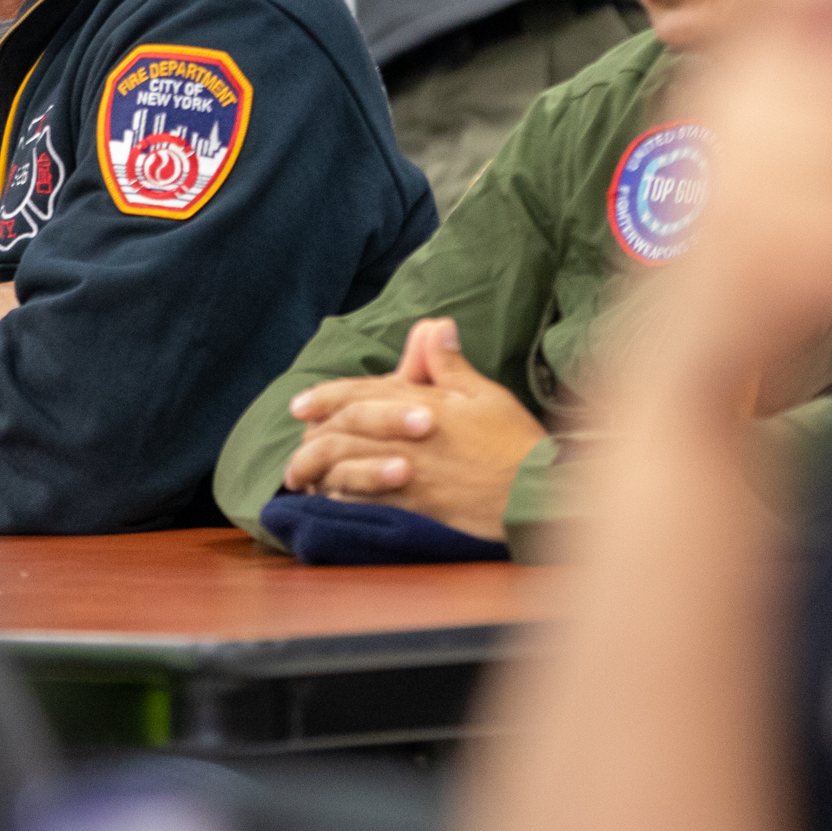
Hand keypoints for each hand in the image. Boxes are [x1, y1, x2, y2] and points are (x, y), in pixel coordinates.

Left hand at [281, 318, 548, 539]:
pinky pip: (364, 500)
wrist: (536, 491)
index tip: (299, 405)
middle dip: (311, 440)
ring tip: (301, 479)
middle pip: (341, 432)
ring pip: (344, 467)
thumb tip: (434, 326)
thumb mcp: (485, 395)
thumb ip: (450, 365)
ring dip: (318, 471)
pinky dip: (343, 497)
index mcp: (422, 403)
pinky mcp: (413, 504)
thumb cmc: (514, 442)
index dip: (324, 398)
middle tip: (295, 451)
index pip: (360, 394)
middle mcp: (406, 436)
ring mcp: (407, 472)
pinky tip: (333, 498)